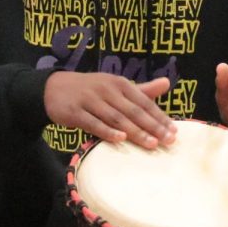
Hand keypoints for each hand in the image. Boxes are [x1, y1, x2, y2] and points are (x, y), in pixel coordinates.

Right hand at [43, 72, 175, 148]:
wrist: (53, 88)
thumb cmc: (92, 90)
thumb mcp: (116, 86)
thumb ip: (142, 89)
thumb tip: (167, 83)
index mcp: (120, 84)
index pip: (144, 101)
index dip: (160, 116)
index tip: (174, 131)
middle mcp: (107, 90)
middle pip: (133, 110)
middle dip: (152, 126)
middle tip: (168, 140)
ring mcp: (90, 100)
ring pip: (116, 118)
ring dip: (135, 131)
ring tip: (151, 143)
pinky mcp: (74, 111)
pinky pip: (93, 123)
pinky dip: (107, 131)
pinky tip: (120, 139)